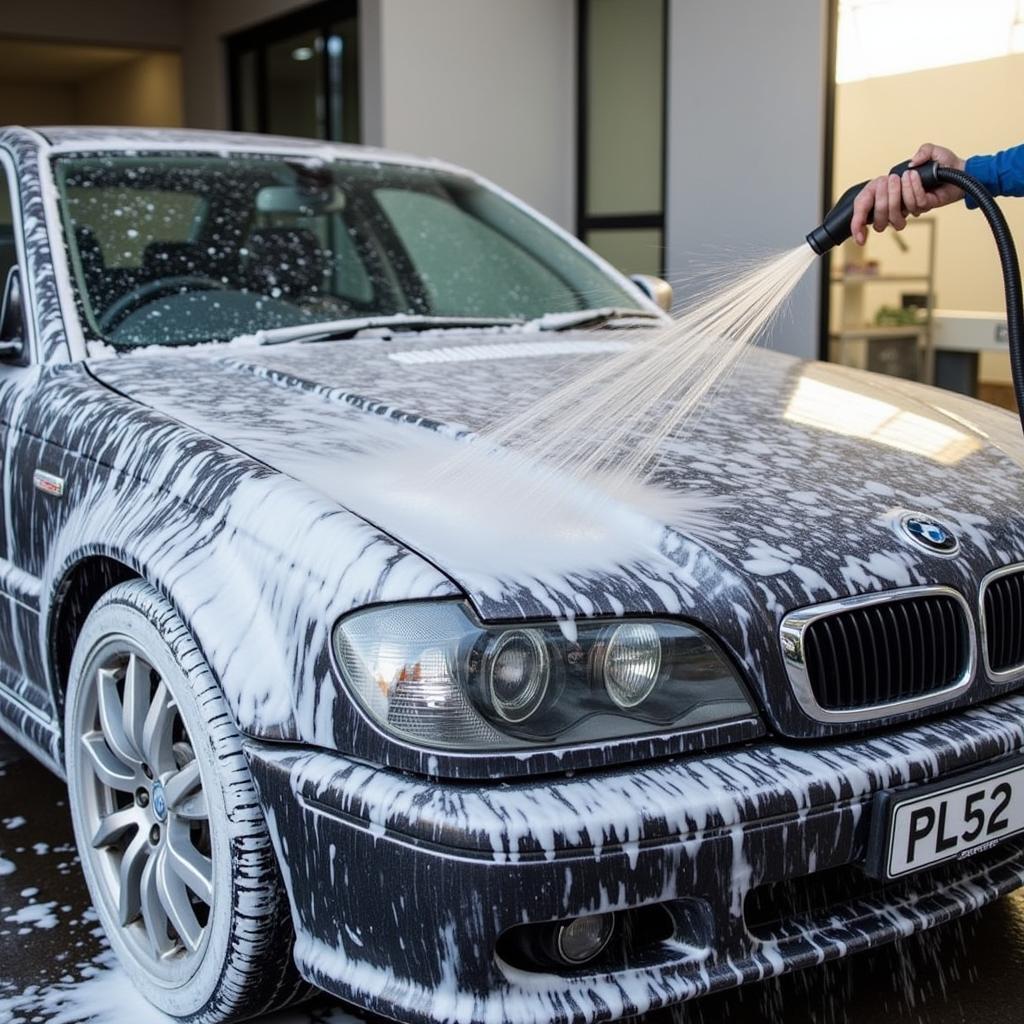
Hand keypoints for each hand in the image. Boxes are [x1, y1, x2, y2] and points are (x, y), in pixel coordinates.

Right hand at [850, 143, 966, 244]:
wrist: (962, 173)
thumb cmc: (946, 163)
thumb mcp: (932, 151)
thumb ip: (923, 150)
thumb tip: (910, 166)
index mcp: (888, 188)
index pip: (864, 207)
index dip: (858, 222)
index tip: (859, 233)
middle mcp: (895, 200)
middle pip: (879, 214)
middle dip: (885, 198)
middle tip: (892, 181)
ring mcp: (908, 206)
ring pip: (897, 212)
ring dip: (904, 192)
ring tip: (910, 176)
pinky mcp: (922, 208)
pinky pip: (915, 205)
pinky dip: (916, 191)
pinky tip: (917, 180)